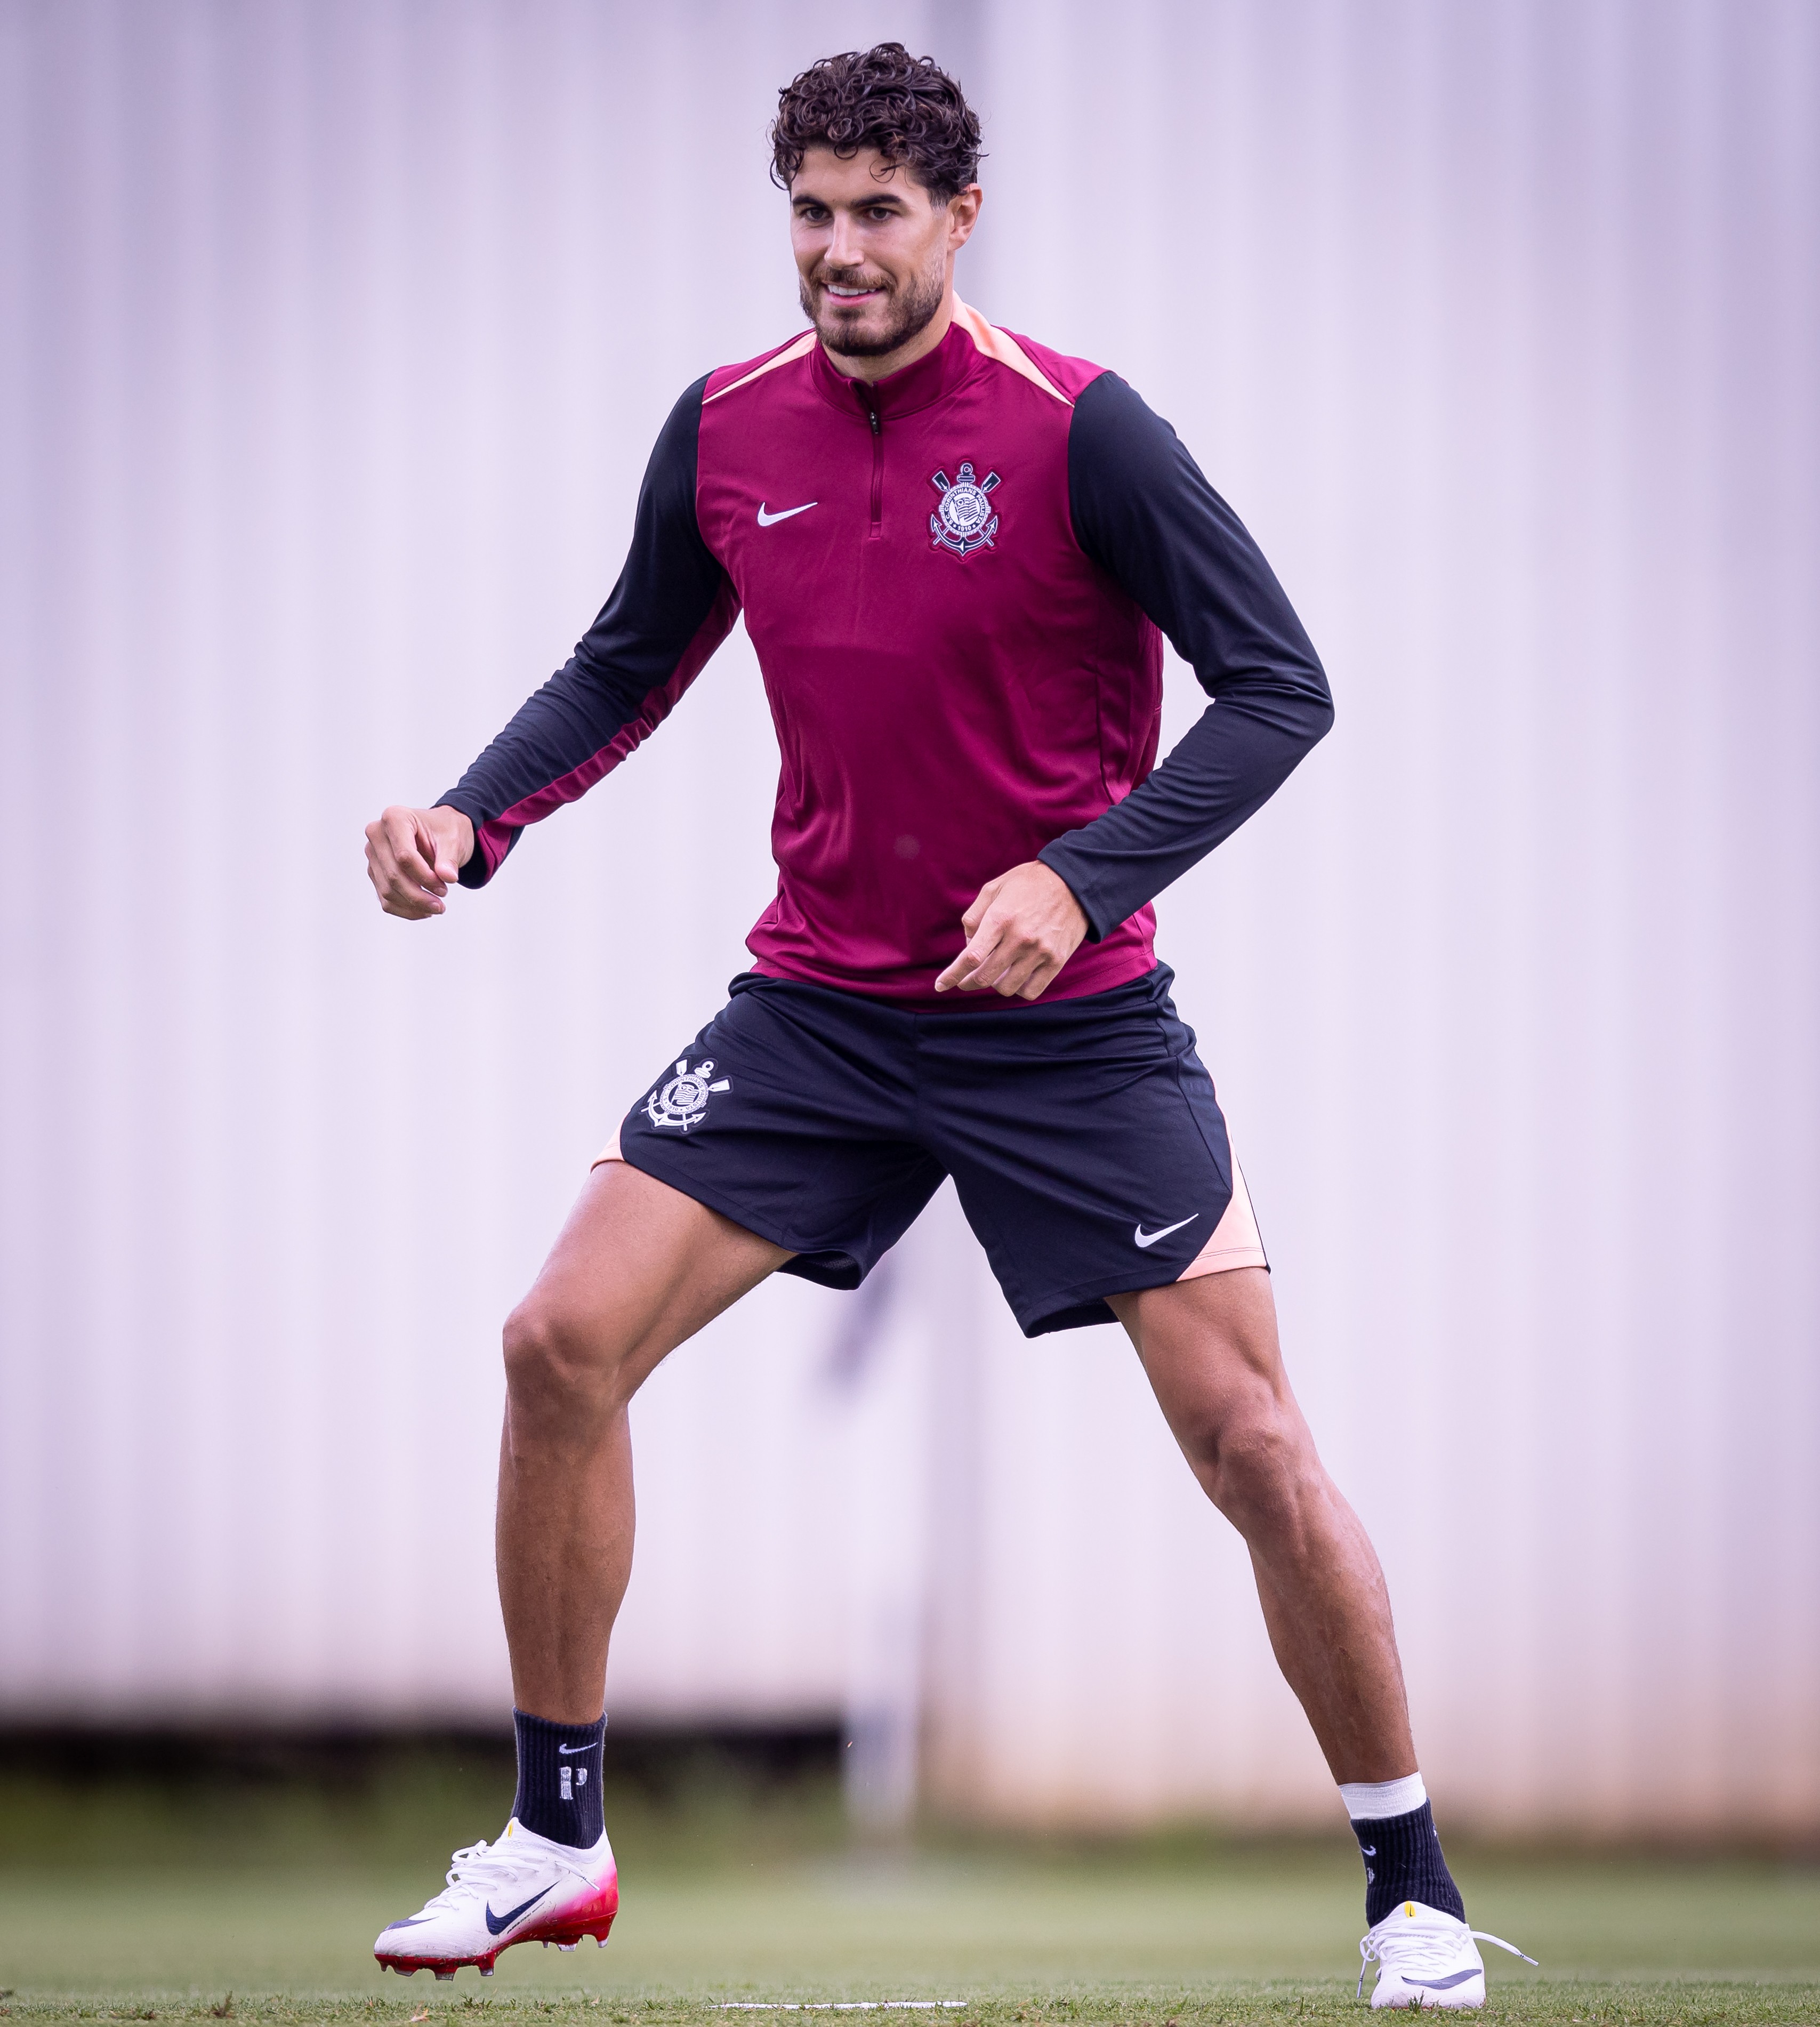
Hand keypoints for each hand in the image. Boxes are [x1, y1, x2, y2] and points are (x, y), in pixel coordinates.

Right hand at [364, 803, 474, 918]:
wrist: (440, 832)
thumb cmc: (445, 831)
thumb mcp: (453, 840)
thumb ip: (449, 859)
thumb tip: (448, 877)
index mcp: (394, 818)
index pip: (404, 856)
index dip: (425, 877)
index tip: (445, 887)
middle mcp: (377, 834)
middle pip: (393, 875)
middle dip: (418, 895)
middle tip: (441, 905)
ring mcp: (373, 854)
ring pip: (387, 890)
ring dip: (413, 905)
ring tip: (437, 908)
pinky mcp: (375, 871)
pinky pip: (385, 898)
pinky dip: (405, 909)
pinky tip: (424, 911)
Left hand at [934, 861, 1088, 1000]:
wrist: (1075, 882)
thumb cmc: (1029, 883)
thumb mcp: (995, 888)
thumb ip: (974, 916)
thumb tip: (967, 945)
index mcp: (1000, 919)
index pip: (971, 957)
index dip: (952, 975)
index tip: (940, 986)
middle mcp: (1019, 938)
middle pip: (985, 977)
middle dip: (969, 982)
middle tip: (965, 980)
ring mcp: (1040, 952)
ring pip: (1006, 987)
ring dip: (995, 984)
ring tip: (996, 972)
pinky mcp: (1056, 961)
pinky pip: (1031, 991)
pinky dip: (1019, 989)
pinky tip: (1015, 978)